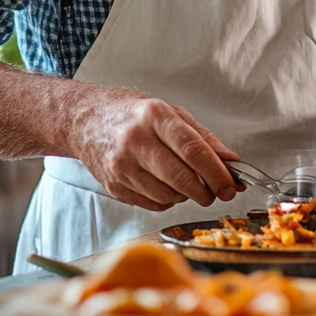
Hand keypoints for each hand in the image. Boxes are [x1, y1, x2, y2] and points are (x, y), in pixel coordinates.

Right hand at [73, 93, 241, 211]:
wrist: (84, 119)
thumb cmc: (130, 113)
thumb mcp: (169, 112)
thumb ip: (202, 137)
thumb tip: (230, 161)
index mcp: (154, 116)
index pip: (193, 150)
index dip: (217, 172)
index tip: (232, 185)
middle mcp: (136, 141)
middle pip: (182, 178)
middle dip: (207, 191)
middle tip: (217, 191)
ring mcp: (122, 166)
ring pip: (169, 195)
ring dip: (188, 196)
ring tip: (189, 183)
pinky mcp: (114, 186)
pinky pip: (153, 204)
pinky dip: (168, 200)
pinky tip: (167, 186)